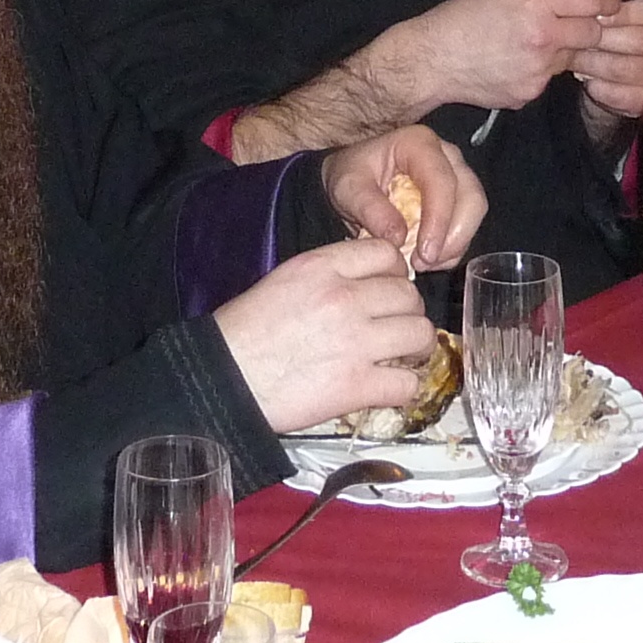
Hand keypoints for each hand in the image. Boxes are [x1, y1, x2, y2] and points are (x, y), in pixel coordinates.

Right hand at [212, 237, 445, 434]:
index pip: (387, 253)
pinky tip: (392, 389)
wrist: (222, 380)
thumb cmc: (244, 332)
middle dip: (408, 312)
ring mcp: (355, 342)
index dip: (396, 273)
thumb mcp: (284, 281)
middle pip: (409, 295)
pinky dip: (405, 389)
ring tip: (404, 357)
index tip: (390, 289)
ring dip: (417, 348)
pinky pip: (407, 384)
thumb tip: (364, 282)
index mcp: (322, 267)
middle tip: (397, 328)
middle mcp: (345, 298)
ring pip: (420, 334)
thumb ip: (328, 275)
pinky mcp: (356, 386)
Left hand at [318, 127, 485, 267]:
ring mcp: (455, 176)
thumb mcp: (348, 187)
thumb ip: (370, 209)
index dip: (439, 219)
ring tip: (422, 263)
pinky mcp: (457, 198)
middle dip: (454, 236)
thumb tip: (398, 237)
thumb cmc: (352, 175)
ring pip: (474, 212)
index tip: (425, 252)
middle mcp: (446, 156)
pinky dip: (452, 249)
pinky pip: (467, 226)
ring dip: (454, 245)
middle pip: (471, 196)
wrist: (354, 180)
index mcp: (418, 143)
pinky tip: (428, 260)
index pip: (441, 180)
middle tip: (425, 262)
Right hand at [398, 0, 604, 110]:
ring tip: (531, 42)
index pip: (592, 2)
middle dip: (589, 27)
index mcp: (535, 6)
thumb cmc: (463, 16)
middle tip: (571, 22)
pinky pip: (550, 78)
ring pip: (572, 58)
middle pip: (593, 34)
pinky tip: (516, 61)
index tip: (609, 2)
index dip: (606, 1)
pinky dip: (541, 69)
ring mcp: (538, 72)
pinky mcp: (531, 94)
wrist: (433, 60)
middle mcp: (543, 40)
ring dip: (563, 49)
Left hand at [572, 0, 642, 123]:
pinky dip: (596, 85)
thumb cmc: (612, 37)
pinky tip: (586, 77)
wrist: (617, 82)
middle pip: (640, 40)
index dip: (619, 12)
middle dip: (602, 38)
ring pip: (623, 67)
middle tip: (576, 36)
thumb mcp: (610, 10)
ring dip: (593, 62)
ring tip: (574, 56)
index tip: (595, 13)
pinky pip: (616, 93)